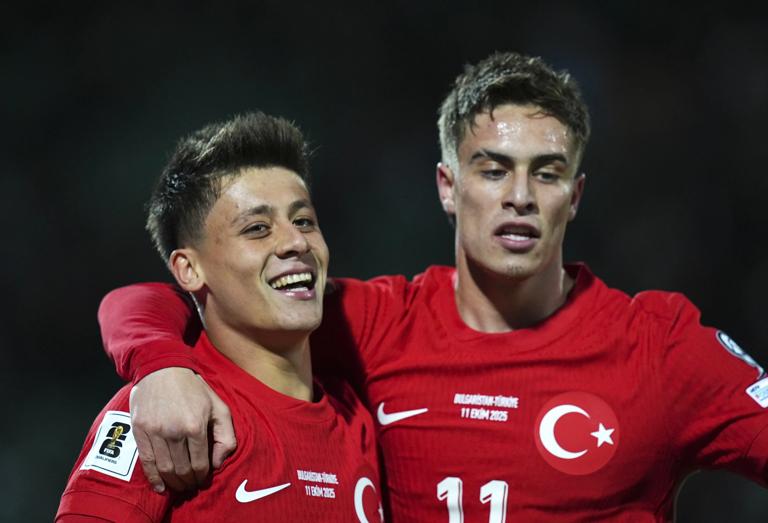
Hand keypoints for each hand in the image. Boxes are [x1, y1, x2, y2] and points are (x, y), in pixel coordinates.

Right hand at [129, 367, 236, 492]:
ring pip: (164, 468)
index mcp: (196, 426)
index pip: (200, 463)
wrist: (162, 368)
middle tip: (191, 486)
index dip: (203, 476)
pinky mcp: (139, 430)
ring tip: (179, 486)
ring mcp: (155, 432)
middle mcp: (174, 431)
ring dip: (173, 482)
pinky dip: (153, 478)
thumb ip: (225, 435)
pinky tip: (160, 486)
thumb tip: (218, 463)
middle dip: (188, 482)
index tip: (203, 480)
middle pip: (182, 469)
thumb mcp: (219, 406)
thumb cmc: (193, 389)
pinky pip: (146, 461)